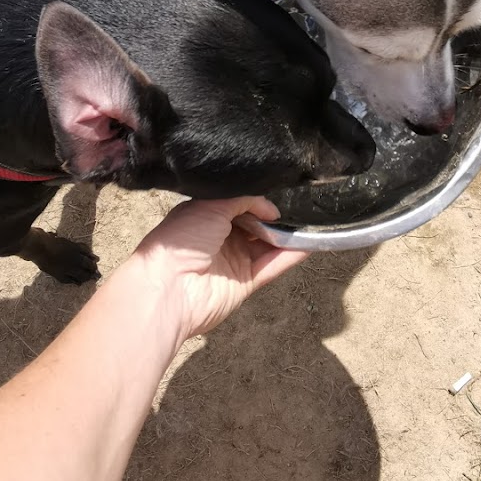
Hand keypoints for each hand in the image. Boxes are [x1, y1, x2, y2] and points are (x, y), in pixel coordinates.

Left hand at [132, 197, 307, 338]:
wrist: (170, 287)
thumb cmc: (183, 239)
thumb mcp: (211, 205)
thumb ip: (243, 199)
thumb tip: (269, 207)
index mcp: (204, 216)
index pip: (236, 203)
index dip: (256, 199)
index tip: (277, 193)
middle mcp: (219, 238)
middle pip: (254, 224)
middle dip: (273, 216)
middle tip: (297, 204)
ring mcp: (232, 261)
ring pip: (266, 245)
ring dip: (286, 235)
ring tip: (310, 220)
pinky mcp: (245, 283)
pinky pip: (272, 267)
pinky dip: (290, 256)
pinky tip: (310, 243)